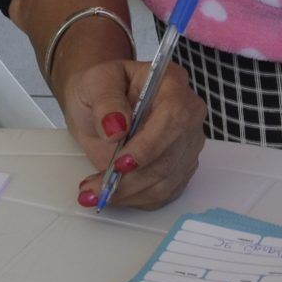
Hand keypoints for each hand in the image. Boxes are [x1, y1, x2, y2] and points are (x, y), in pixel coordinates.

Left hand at [62, 57, 204, 212]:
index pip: (173, 117)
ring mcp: (186, 143)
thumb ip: (106, 101)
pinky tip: (112, 193)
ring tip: (95, 191)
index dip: (149, 146)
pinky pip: (163, 193)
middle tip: (96, 186)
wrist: (98, 105)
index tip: (120, 163)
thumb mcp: (94, 83)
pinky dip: (135, 198)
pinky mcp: (180, 167)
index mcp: (171, 82)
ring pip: (165, 180)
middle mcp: (187, 113)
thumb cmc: (100, 88)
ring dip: (128, 192)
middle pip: (170, 156)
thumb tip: (117, 127)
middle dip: (131, 179)